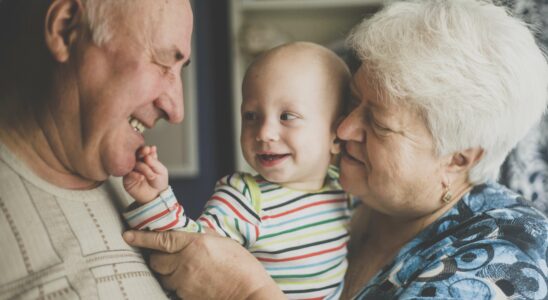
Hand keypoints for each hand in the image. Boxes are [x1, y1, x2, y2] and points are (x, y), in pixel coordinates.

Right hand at [123, 145, 168, 203]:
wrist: (156, 196)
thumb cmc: (159, 183)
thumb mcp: (161, 171)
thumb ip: (155, 162)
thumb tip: (149, 152)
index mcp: (146, 160)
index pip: (143, 151)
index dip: (145, 149)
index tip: (148, 149)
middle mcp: (138, 164)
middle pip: (136, 155)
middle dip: (141, 153)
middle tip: (145, 152)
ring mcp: (132, 171)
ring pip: (133, 164)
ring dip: (143, 167)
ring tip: (151, 175)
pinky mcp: (127, 179)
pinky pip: (128, 175)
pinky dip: (135, 175)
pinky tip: (141, 177)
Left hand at [123, 230, 284, 299]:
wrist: (248, 293)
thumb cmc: (241, 266)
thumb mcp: (223, 242)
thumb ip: (203, 236)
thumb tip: (189, 232)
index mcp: (196, 243)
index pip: (161, 239)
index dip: (142, 237)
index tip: (128, 235)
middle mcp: (186, 262)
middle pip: (156, 260)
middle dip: (157, 257)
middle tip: (166, 256)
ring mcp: (185, 281)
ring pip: (162, 276)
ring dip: (167, 272)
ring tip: (183, 270)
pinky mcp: (186, 296)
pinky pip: (172, 288)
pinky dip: (176, 284)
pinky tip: (190, 281)